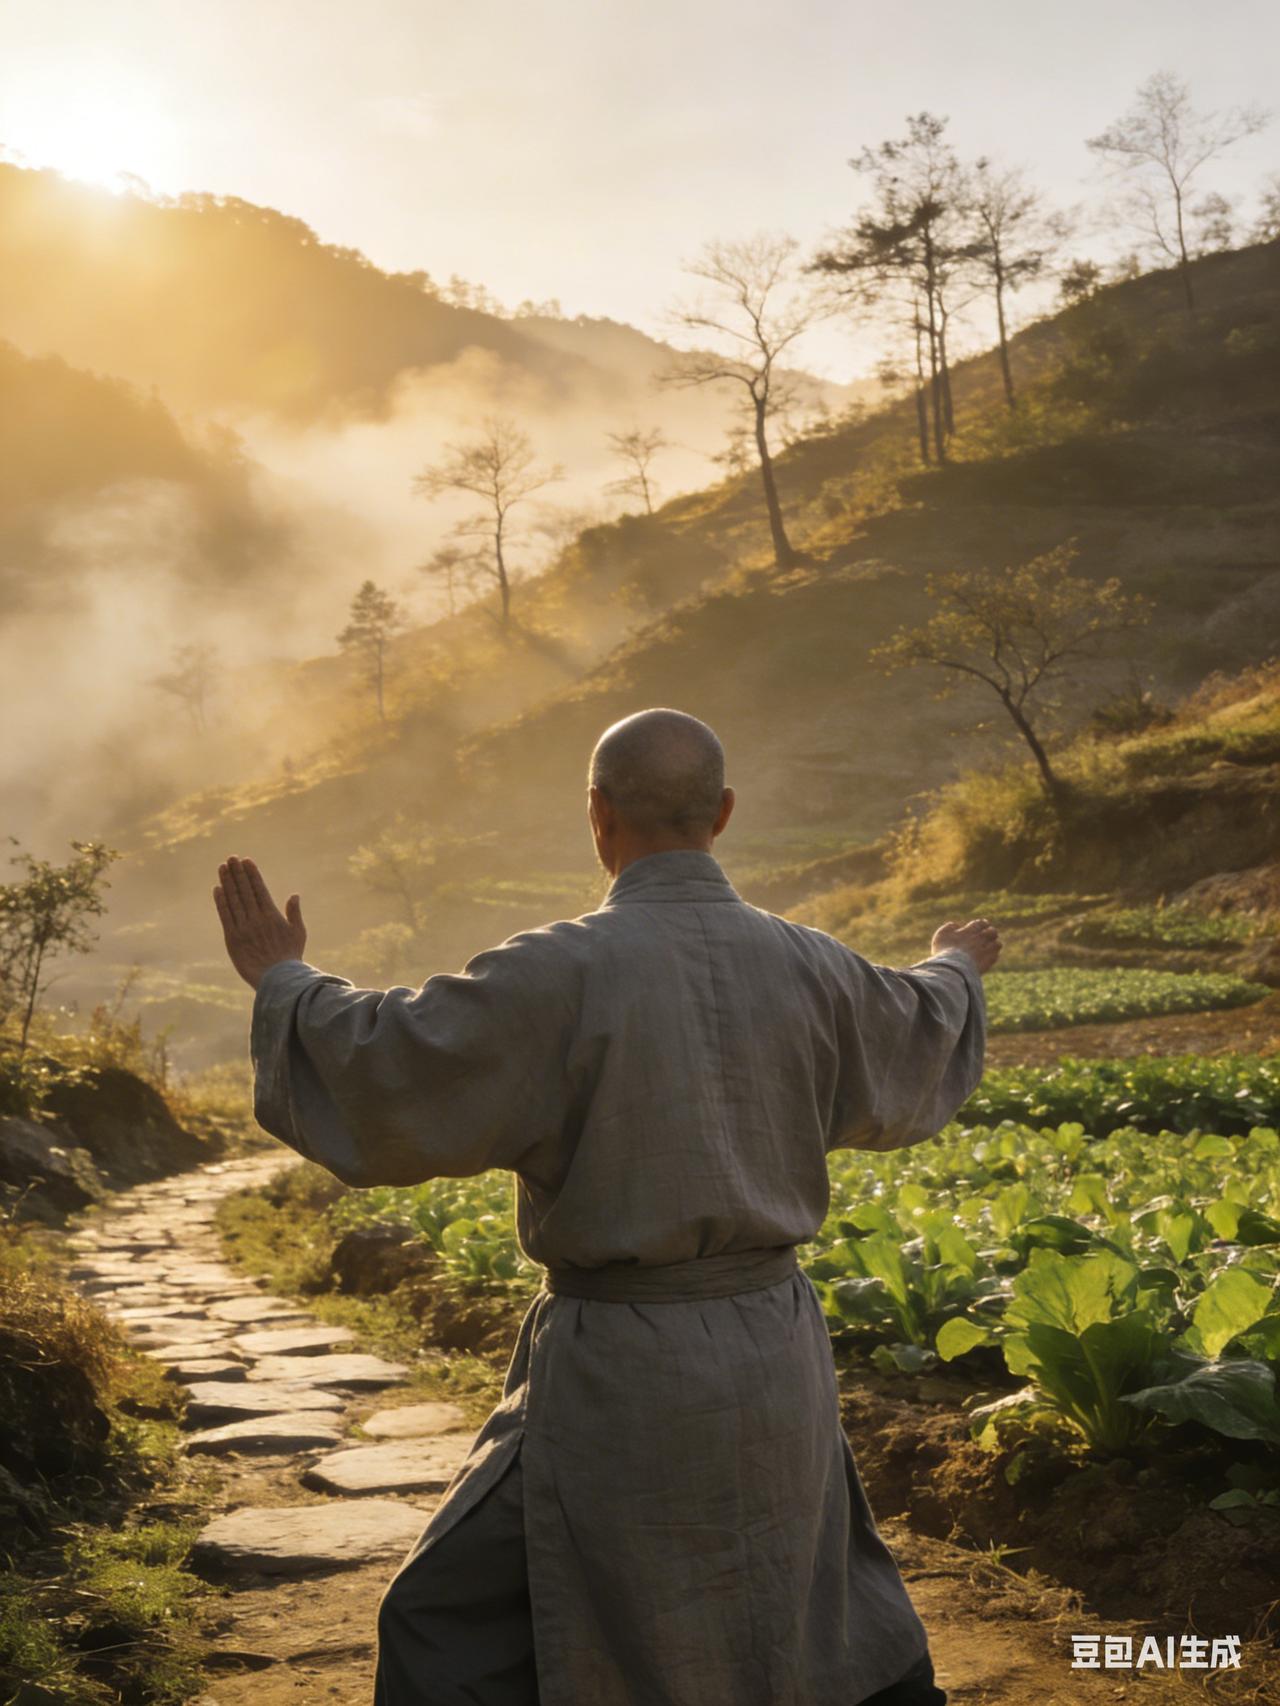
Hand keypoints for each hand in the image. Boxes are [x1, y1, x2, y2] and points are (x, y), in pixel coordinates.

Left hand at [213, 856, 306, 989]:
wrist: (277, 980)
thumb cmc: (290, 957)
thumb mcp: (298, 933)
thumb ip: (294, 913)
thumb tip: (294, 895)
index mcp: (272, 915)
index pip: (259, 889)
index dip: (251, 874)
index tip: (246, 861)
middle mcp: (256, 918)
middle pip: (244, 891)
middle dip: (237, 873)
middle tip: (231, 858)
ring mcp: (243, 928)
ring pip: (233, 900)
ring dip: (227, 882)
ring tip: (222, 868)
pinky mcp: (232, 939)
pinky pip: (225, 916)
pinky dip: (220, 902)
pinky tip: (217, 889)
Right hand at [931, 917, 1001, 974]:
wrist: (953, 969)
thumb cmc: (944, 952)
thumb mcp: (940, 937)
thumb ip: (948, 928)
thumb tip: (956, 925)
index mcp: (969, 931)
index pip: (981, 923)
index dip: (982, 924)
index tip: (982, 925)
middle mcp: (979, 939)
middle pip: (992, 932)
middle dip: (990, 932)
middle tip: (987, 935)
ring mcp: (985, 950)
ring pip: (997, 943)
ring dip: (994, 943)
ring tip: (989, 946)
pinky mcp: (988, 962)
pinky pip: (995, 956)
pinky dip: (993, 955)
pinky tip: (988, 957)